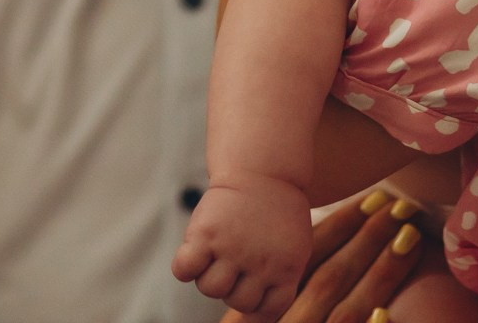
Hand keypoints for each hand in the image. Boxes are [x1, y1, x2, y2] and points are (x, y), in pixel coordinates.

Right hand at [174, 180, 315, 320]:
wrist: (263, 169)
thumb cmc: (278, 210)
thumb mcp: (293, 247)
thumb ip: (280, 276)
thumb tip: (255, 316)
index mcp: (286, 270)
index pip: (267, 312)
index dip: (255, 308)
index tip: (250, 294)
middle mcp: (260, 263)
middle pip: (236, 301)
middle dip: (232, 287)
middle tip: (233, 262)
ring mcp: (232, 248)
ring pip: (210, 288)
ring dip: (209, 276)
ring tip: (214, 254)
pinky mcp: (206, 233)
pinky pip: (184, 269)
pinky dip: (184, 267)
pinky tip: (193, 253)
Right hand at [219, 191, 425, 322]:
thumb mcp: (252, 322)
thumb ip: (275, 298)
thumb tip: (317, 261)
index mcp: (265, 309)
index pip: (306, 259)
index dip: (338, 227)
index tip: (368, 200)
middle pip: (330, 277)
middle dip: (367, 239)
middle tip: (398, 207)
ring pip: (346, 310)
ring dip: (380, 273)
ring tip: (409, 239)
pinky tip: (385, 314)